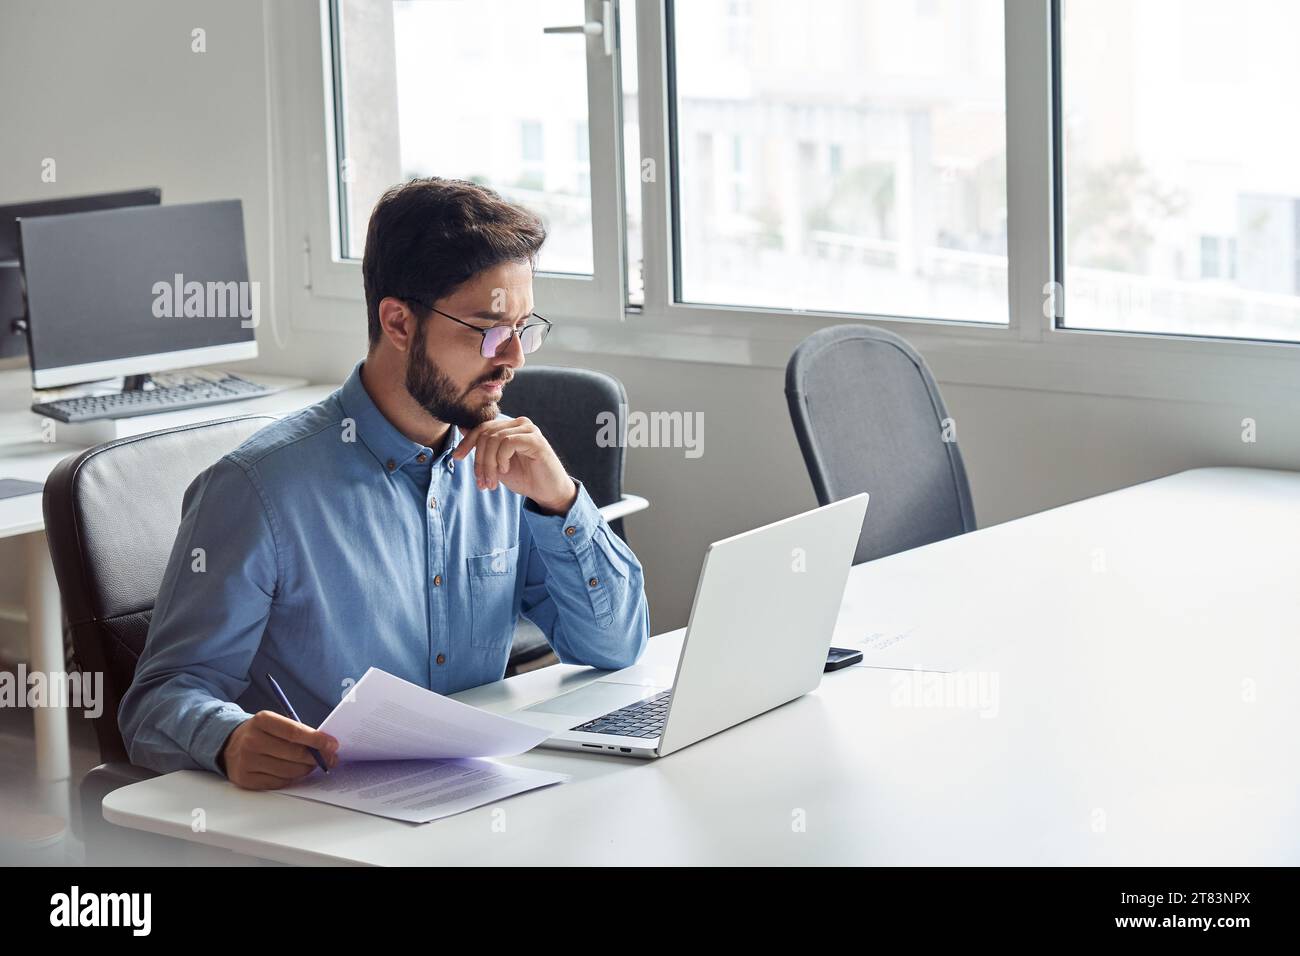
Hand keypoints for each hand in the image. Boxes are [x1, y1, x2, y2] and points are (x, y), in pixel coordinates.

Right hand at [219, 711, 338, 789]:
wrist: (230, 745)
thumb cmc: (262, 733)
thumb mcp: (275, 723)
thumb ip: (298, 732)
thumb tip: (326, 746)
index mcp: (261, 721)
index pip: (294, 732)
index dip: (316, 740)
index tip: (332, 745)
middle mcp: (251, 740)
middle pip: (293, 754)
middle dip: (316, 757)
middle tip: (330, 758)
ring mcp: (247, 761)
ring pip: (288, 771)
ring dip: (306, 769)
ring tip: (312, 764)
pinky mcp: (246, 779)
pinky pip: (278, 782)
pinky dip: (291, 778)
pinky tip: (295, 771)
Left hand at [452, 416, 577, 513]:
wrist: (547, 492)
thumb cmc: (524, 478)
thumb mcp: (496, 463)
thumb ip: (483, 447)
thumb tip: (461, 427)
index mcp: (510, 427)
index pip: (482, 427)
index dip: (467, 442)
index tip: (457, 457)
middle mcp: (520, 424)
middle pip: (486, 433)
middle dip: (479, 460)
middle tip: (481, 481)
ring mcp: (529, 430)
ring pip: (495, 439)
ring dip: (489, 464)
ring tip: (492, 482)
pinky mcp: (535, 439)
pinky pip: (508, 442)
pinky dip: (501, 459)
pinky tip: (505, 470)